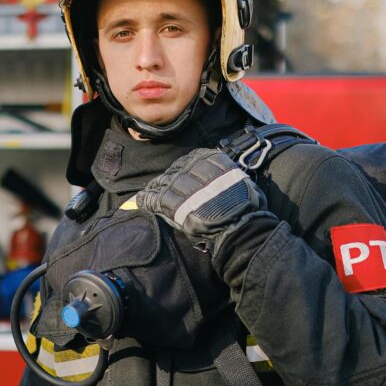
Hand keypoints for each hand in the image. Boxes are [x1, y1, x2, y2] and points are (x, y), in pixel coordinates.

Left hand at [136, 148, 268, 253]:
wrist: (240, 227)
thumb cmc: (247, 208)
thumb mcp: (239, 180)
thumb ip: (224, 174)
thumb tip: (217, 176)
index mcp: (212, 159)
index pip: (190, 160)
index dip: (182, 170)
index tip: (177, 176)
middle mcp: (196, 167)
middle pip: (175, 170)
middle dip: (168, 180)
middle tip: (160, 188)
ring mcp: (183, 183)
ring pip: (163, 183)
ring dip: (156, 190)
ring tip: (148, 195)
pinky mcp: (173, 201)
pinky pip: (154, 197)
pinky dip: (146, 200)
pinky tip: (139, 201)